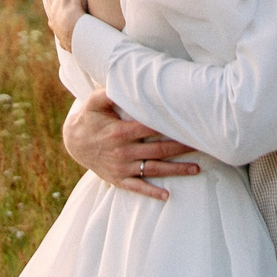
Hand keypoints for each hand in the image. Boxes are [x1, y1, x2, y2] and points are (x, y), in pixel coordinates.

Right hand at [64, 89, 201, 199]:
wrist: (72, 142)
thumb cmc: (89, 118)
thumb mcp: (94, 102)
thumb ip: (108, 92)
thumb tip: (123, 81)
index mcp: (120, 131)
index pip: (151, 128)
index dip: (171, 125)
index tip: (189, 122)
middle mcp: (123, 151)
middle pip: (159, 149)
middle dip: (182, 147)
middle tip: (204, 144)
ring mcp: (122, 167)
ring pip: (153, 169)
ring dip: (176, 170)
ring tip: (197, 169)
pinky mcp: (118, 179)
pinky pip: (137, 187)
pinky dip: (151, 192)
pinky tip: (167, 195)